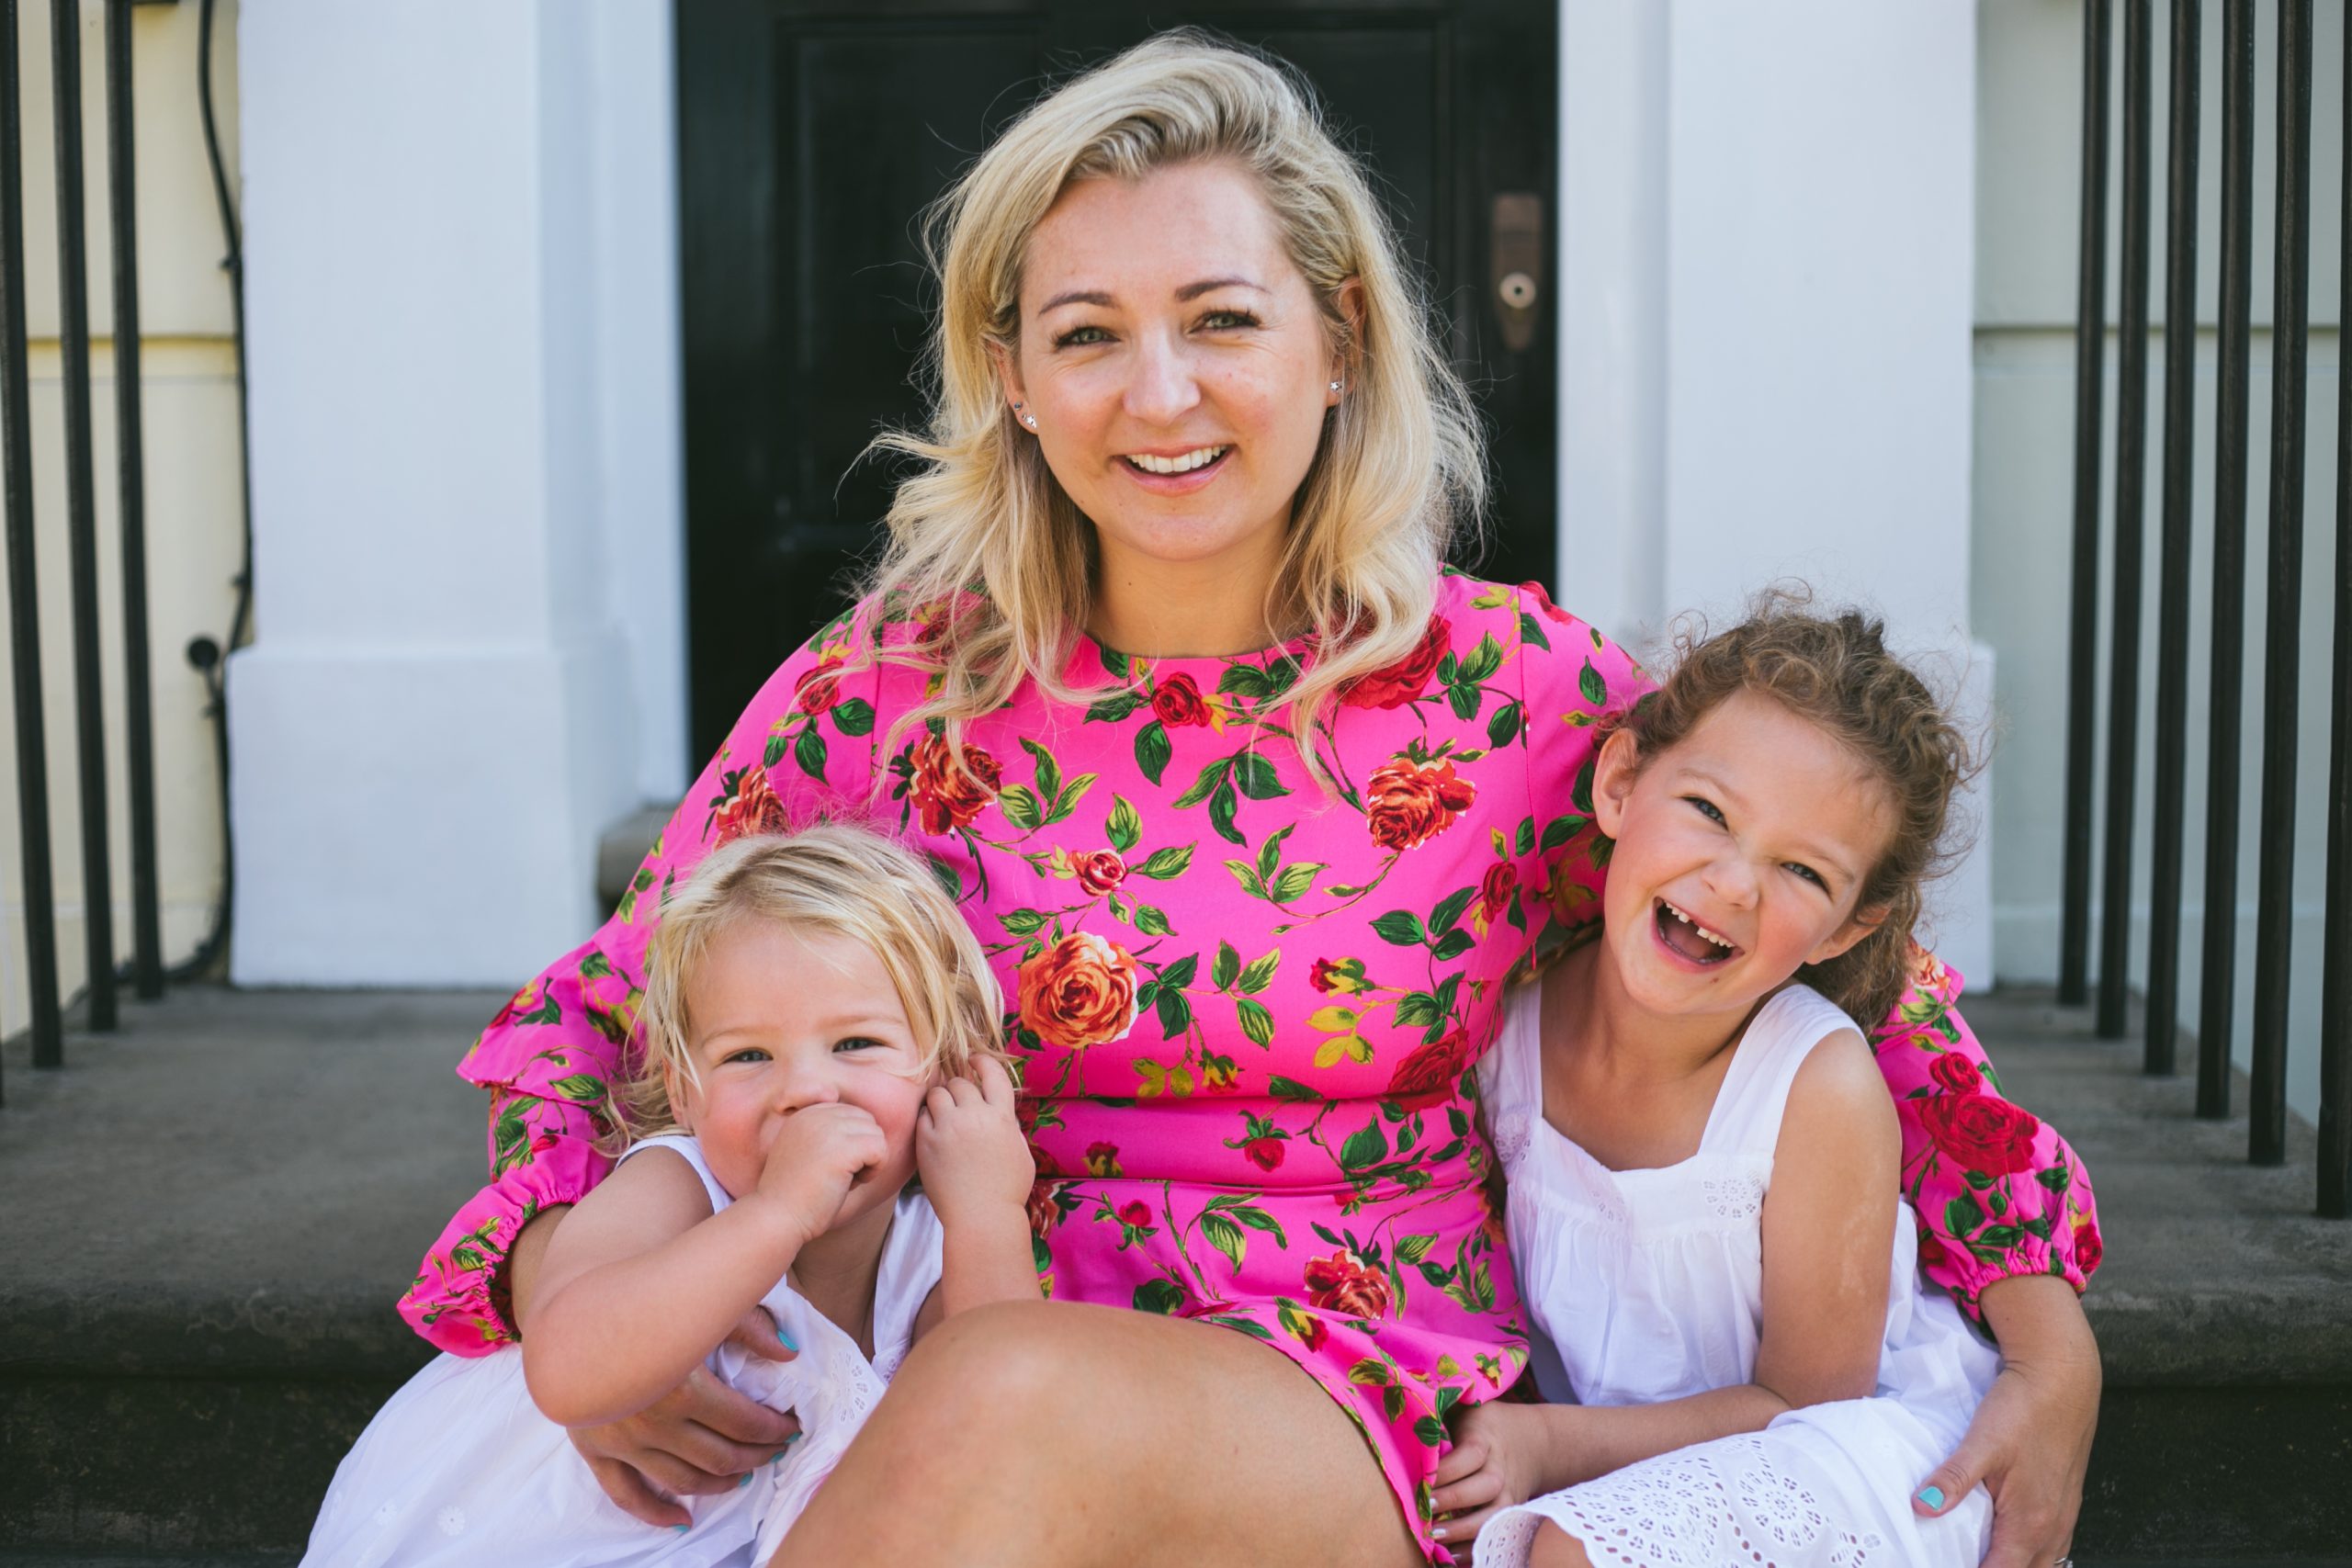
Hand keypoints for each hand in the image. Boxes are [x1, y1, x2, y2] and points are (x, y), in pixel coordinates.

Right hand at [565, 1307, 800, 1525]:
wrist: (571, 1311)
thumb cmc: (642, 1300)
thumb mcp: (700, 1302)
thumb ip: (749, 1325)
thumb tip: (791, 1351)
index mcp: (682, 1386)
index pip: (743, 1423)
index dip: (774, 1429)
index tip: (790, 1427)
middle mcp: (652, 1422)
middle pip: (719, 1456)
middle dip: (755, 1456)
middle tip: (775, 1450)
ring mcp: (621, 1441)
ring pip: (682, 1480)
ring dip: (719, 1483)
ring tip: (743, 1474)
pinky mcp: (594, 1449)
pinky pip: (626, 1495)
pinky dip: (656, 1512)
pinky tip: (682, 1519)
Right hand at [750, 1101, 887, 1247]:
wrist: (776, 1217)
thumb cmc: (794, 1195)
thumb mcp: (803, 1152)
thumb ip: (826, 1134)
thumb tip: (868, 1131)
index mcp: (806, 1113)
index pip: (851, 1113)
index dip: (850, 1143)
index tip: (829, 1166)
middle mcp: (817, 1114)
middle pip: (867, 1121)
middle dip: (862, 1150)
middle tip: (838, 1176)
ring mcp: (830, 1129)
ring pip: (876, 1134)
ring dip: (868, 1162)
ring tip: (841, 1180)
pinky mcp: (844, 1148)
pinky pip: (880, 1149)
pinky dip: (874, 1170)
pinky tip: (850, 1184)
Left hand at [915, 1055, 1033, 1233]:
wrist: (981, 1218)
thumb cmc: (1007, 1191)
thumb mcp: (1020, 1152)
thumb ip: (1008, 1126)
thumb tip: (999, 1111)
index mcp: (1002, 1116)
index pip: (992, 1073)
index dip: (982, 1061)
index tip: (973, 1060)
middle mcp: (975, 1116)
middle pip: (959, 1082)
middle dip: (957, 1087)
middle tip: (956, 1100)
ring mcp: (949, 1128)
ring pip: (937, 1094)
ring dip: (940, 1099)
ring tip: (942, 1114)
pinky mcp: (927, 1142)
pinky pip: (922, 1116)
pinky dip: (927, 1119)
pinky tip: (933, 1131)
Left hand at [1428, 1401, 1557, 1561]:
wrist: (1533, 1442)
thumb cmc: (1485, 1423)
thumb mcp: (1468, 1407)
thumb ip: (1442, 1410)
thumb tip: (1402, 1411)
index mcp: (1486, 1439)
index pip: (1469, 1455)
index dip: (1446, 1470)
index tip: (1420, 1479)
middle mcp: (1500, 1469)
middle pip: (1484, 1487)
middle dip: (1453, 1500)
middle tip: (1424, 1509)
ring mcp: (1508, 1493)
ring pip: (1493, 1515)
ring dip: (1464, 1530)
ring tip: (1434, 1537)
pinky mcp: (1510, 1512)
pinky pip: (1496, 1534)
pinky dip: (1476, 1548)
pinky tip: (1450, 1556)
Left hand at [1914, 1278, 2099, 1567]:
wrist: (2063, 1376)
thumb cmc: (2024, 1407)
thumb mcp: (1982, 1443)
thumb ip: (1953, 1479)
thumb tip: (1920, 1508)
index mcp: (2031, 1522)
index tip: (1940, 1563)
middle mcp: (2053, 1526)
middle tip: (1955, 1558)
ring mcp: (2064, 1514)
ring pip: (2042, 1562)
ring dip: (2014, 1564)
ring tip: (1980, 1555)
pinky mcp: (2067, 1499)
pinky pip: (2052, 1544)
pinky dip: (2030, 1553)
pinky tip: (2009, 1541)